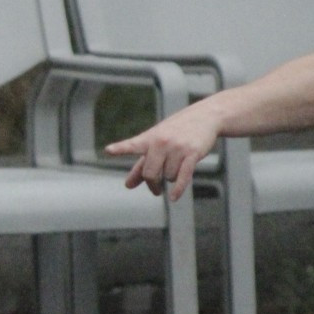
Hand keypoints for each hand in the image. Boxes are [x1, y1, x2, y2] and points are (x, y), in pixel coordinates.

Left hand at [104, 102, 223, 199]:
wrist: (205, 116)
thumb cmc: (176, 131)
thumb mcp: (156, 143)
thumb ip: (141, 165)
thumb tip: (128, 185)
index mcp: (149, 138)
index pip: (132, 145)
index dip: (120, 148)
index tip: (108, 150)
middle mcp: (161, 142)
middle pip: (150, 173)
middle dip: (152, 184)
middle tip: (155, 189)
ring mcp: (177, 147)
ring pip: (168, 176)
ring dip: (172, 177)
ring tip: (178, 163)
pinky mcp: (192, 153)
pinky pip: (183, 176)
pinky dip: (178, 189)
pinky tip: (174, 197)